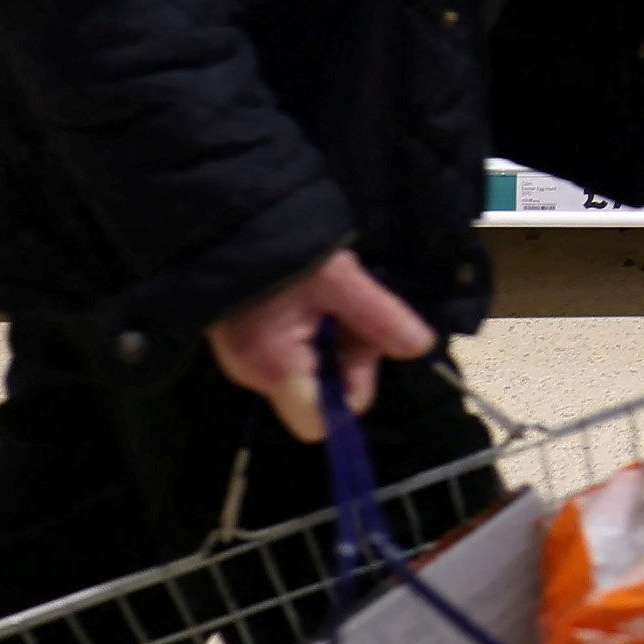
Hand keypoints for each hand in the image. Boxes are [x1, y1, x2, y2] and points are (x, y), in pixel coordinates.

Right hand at [204, 248, 440, 440]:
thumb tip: (420, 347)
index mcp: (276, 369)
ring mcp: (245, 360)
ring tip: (331, 294)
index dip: (350, 396)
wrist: (223, 219)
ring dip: (331, 340)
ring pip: (309, 371)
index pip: (320, 425)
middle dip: (347, 358)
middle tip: (351, 309)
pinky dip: (311, 332)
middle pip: (320, 394)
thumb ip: (380, 317)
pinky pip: (290, 353)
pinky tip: (313, 297)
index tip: (361, 349)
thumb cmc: (281, 249)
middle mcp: (255, 376)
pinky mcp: (243, 342)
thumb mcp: (339, 277)